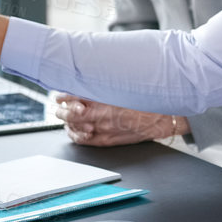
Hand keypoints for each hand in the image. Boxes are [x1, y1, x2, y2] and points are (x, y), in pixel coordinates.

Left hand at [54, 95, 184, 146]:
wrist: (163, 118)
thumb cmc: (147, 102)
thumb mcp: (126, 88)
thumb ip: (106, 86)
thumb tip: (90, 80)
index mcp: (107, 100)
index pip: (77, 98)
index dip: (65, 96)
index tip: (60, 94)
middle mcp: (104, 116)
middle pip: (72, 114)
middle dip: (62, 110)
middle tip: (58, 107)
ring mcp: (105, 130)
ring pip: (76, 127)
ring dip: (67, 122)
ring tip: (63, 117)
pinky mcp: (108, 140)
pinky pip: (84, 140)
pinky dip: (75, 135)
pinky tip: (72, 131)